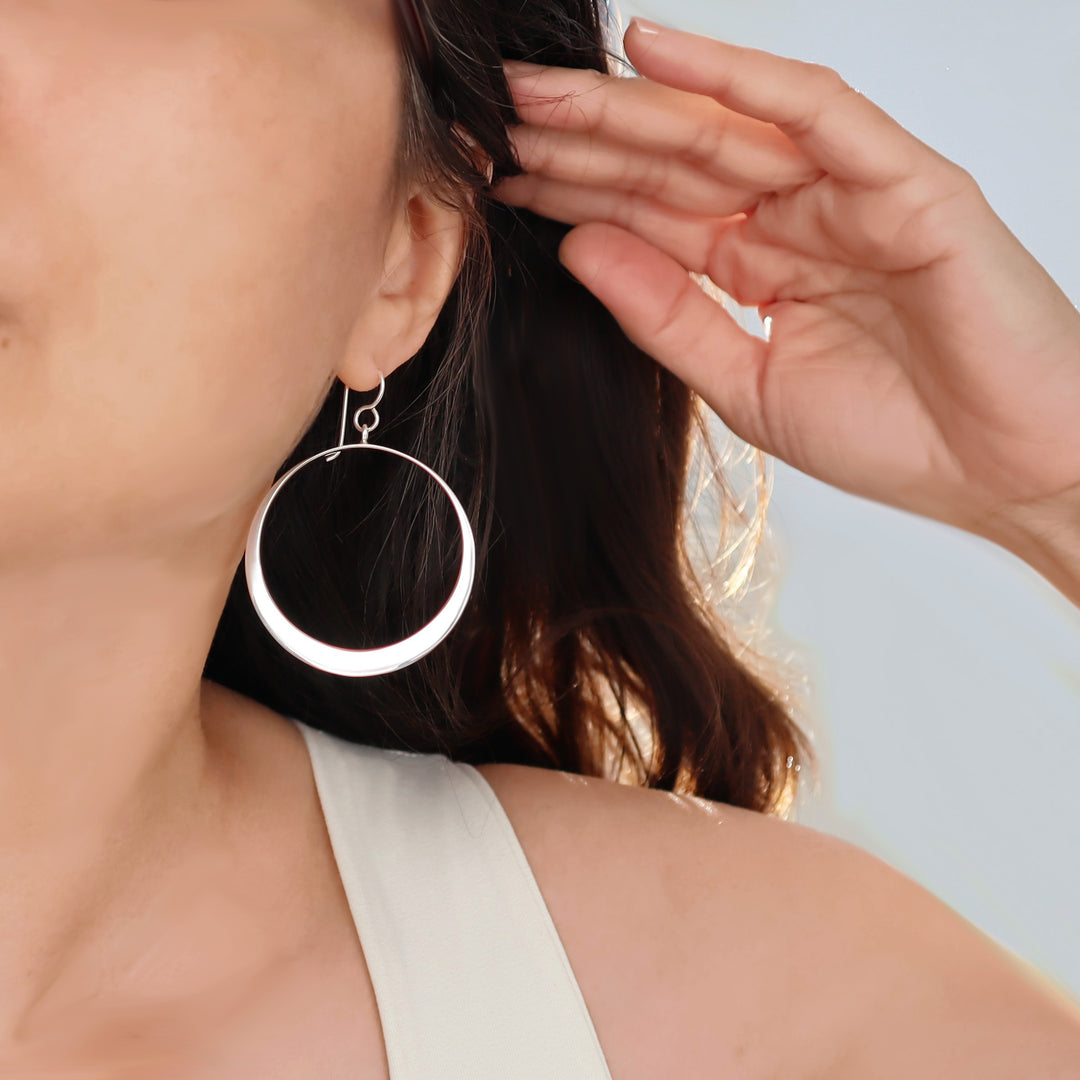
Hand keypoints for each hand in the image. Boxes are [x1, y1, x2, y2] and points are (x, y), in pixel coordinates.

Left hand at [493, 18, 1079, 555]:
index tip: (504, 181)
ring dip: (631, 108)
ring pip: (724, 132)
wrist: (1001, 472)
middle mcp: (793, 220)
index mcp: (758, 268)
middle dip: (585, 140)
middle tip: (500, 118)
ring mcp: (846, 193)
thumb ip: (665, 314)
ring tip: (544, 91)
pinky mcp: (902, 179)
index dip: (577, 193)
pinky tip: (652, 54)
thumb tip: (579, 248)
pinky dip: (736, 79)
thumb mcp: (742, 383)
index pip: (651, 215)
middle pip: (673, 165)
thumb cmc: (894, 436)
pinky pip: (812, 111)